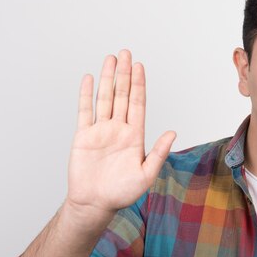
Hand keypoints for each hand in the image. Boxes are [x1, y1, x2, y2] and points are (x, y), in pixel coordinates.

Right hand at [65, 49, 174, 217]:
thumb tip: (173, 132)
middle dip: (125, 74)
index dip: (139, 84)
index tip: (140, 66)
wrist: (94, 204)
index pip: (137, 104)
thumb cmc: (122, 193)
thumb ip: (158, 153)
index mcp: (135, 136)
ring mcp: (101, 131)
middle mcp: (119, 129)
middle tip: (126, 53)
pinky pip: (85, 111)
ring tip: (111, 59)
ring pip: (105, 98)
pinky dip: (87, 94)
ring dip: (108, 78)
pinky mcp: (83, 136)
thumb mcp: (145, 174)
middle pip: (122, 95)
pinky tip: (90, 79)